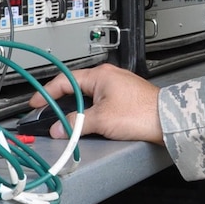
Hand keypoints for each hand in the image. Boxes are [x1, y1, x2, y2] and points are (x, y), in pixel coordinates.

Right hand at [30, 64, 161, 141]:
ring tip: (67, 122)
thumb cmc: (141, 113)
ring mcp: (117, 87)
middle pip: (75, 88)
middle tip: (48, 115)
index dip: (47, 93)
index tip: (36, 103)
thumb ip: (76, 123)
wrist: (168, 121)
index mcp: (100, 75)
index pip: (64, 80)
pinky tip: (88, 123)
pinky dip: (89, 113)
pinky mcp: (124, 98)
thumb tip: (59, 128)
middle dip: (60, 102)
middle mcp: (108, 77)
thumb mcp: (102, 120)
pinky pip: (99, 103)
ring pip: (87, 97)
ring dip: (76, 109)